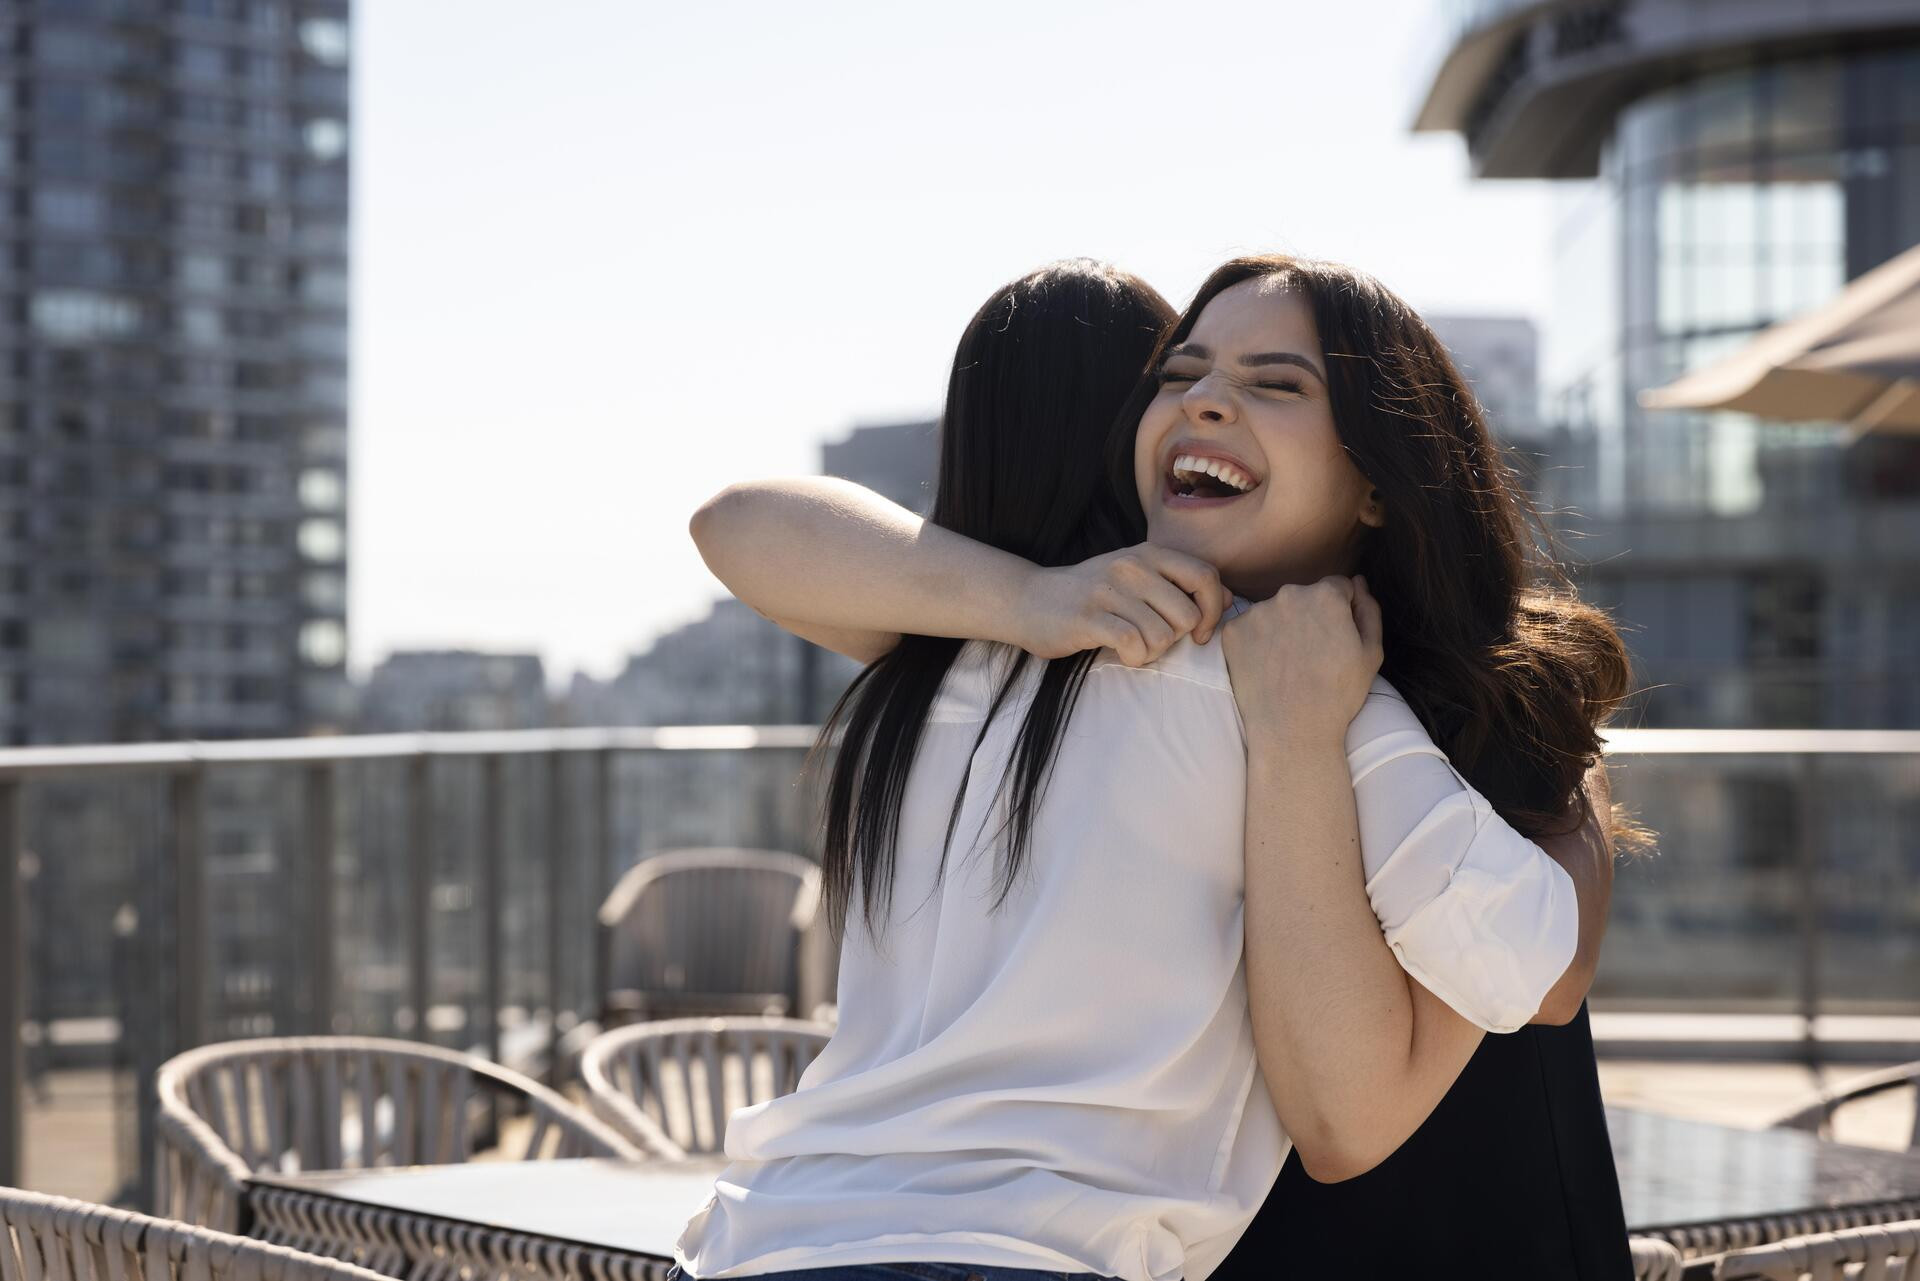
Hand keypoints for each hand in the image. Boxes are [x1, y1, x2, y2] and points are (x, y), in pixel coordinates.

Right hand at [1012, 543, 1233, 665]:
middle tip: (1150, 637)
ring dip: (1151, 651)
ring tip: (1131, 644)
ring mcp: (1109, 590)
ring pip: (1161, 635)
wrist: (1030, 600)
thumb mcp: (1139, 578)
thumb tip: (1230, 594)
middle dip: (1175, 638)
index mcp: (1149, 554)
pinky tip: (1120, 652)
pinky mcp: (1089, 617)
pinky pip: (1133, 645)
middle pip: (1186, 615)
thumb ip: (1181, 583)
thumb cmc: (1092, 595)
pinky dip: (1133, 657)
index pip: (1206, 577)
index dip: (1213, 610)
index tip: (1199, 633)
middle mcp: (1132, 565)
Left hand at [1221, 575, 1383, 747]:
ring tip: (1289, 665)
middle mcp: (1289, 594)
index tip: (1337, 638)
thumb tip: (1359, 582)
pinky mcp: (1233, 632)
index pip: (1337, 587)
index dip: (1341, 612)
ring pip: (1275, 612)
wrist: (1291, 730)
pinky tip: (1268, 668)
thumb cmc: (1337, 695)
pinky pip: (1249, 629)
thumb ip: (1368, 610)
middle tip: (1312, 656)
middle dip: (1311, 617)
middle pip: (1304, 597)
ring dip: (1282, 628)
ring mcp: (1257, 612)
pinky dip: (1256, 643)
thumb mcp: (1371, 653)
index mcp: (1326, 595)